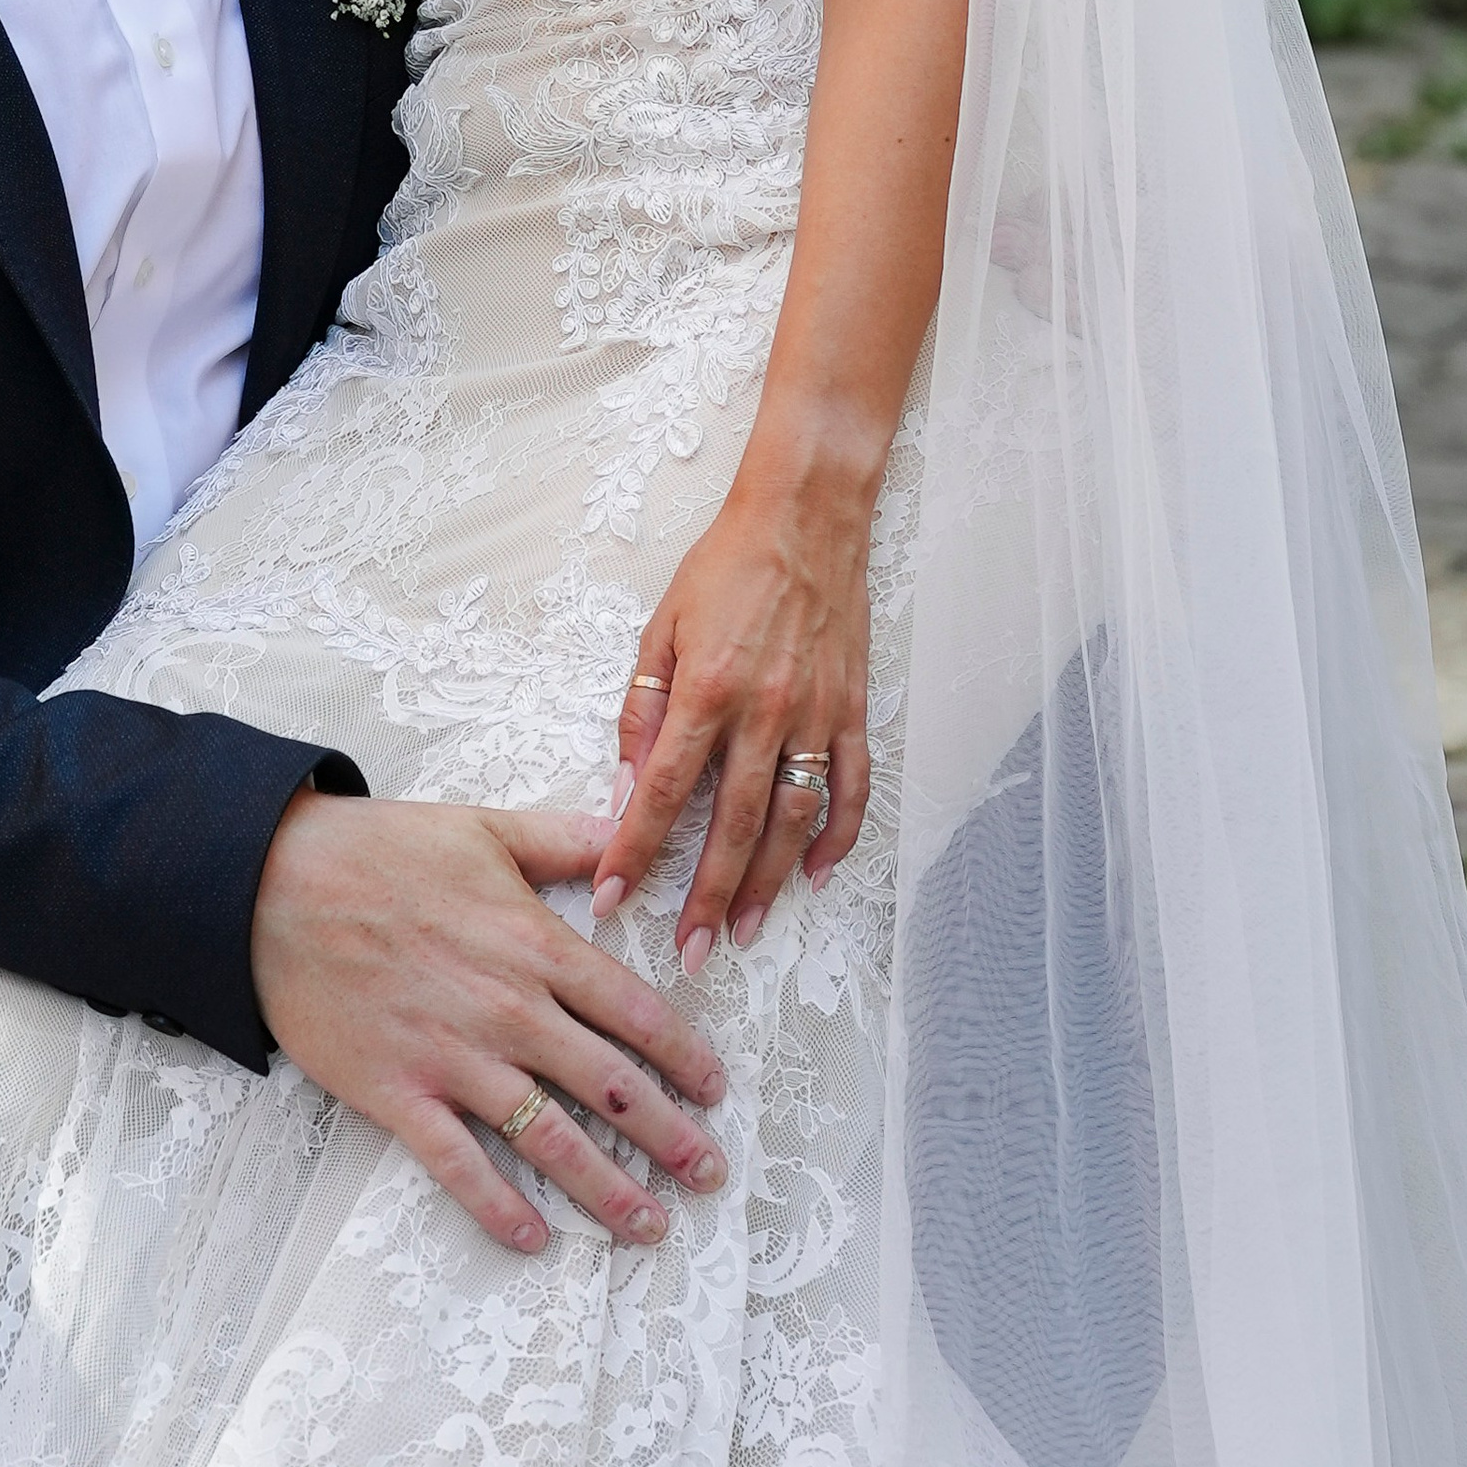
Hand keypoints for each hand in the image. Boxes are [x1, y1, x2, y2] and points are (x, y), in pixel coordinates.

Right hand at [250, 792, 727, 1255]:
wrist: (272, 884)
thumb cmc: (380, 849)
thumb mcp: (485, 828)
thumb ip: (567, 840)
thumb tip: (634, 828)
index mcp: (535, 944)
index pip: (636, 1013)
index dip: (686, 1058)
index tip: (717, 1092)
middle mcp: (508, 1011)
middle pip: (611, 1089)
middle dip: (671, 1139)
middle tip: (709, 1176)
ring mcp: (454, 1058)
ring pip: (551, 1139)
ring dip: (608, 1190)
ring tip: (650, 1226)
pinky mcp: (398, 1094)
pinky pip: (459, 1166)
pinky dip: (499, 1209)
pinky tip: (535, 1240)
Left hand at [592, 451, 874, 969]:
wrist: (805, 517)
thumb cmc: (724, 567)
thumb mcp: (660, 627)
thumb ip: (643, 707)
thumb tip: (628, 781)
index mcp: (705, 689)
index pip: (664, 792)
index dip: (635, 852)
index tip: (612, 900)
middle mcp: (763, 711)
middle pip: (731, 826)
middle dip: (705, 896)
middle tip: (688, 950)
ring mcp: (816, 716)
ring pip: (791, 821)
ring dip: (767, 883)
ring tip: (743, 930)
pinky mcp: (853, 711)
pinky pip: (852, 789)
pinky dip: (838, 837)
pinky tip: (817, 874)